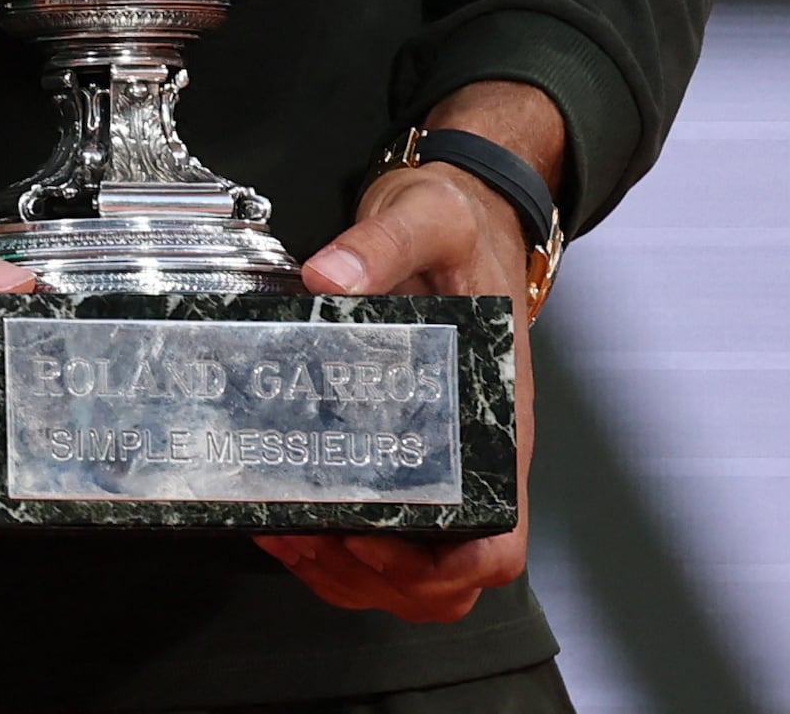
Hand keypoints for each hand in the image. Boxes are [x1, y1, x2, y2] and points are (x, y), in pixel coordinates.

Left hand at [253, 92, 559, 624]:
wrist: (464, 210)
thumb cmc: (460, 228)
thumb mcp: (426, 218)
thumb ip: (381, 243)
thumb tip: (328, 277)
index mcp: (495, 420)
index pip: (501, 539)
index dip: (447, 563)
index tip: (381, 540)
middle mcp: (474, 455)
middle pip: (449, 578)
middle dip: (379, 579)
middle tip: (311, 536)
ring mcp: (440, 460)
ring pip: (413, 572)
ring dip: (350, 575)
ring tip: (288, 534)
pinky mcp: (404, 450)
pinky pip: (385, 532)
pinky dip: (338, 547)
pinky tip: (288, 516)